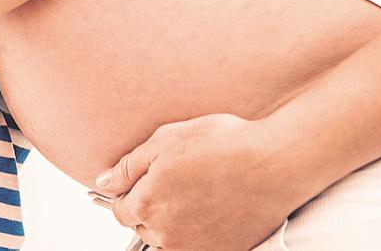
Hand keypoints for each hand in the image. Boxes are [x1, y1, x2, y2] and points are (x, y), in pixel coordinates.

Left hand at [94, 114, 306, 249]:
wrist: (277, 163)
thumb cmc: (225, 145)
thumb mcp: (165, 140)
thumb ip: (128, 166)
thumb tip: (103, 182)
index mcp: (148, 204)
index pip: (119, 211)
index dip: (130, 193)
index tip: (147, 181)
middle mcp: (168, 233)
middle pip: (144, 227)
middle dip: (152, 207)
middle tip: (178, 181)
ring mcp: (196, 248)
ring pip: (168, 240)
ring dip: (174, 223)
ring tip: (197, 194)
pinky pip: (196, 247)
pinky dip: (198, 233)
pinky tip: (212, 208)